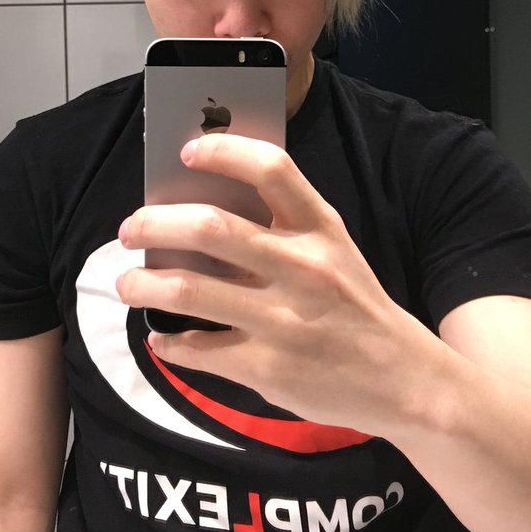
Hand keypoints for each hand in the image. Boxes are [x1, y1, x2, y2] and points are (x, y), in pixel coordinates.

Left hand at [116, 134, 421, 433]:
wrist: (404, 379)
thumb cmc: (355, 305)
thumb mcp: (333, 251)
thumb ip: (282, 227)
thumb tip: (200, 209)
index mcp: (320, 228)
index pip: (271, 169)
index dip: (223, 153)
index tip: (186, 153)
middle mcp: (302, 267)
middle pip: (211, 228)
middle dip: (154, 224)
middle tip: (129, 229)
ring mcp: (283, 320)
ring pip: (189, 291)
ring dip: (143, 285)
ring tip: (126, 285)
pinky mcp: (268, 367)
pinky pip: (197, 349)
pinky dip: (169, 343)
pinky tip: (162, 339)